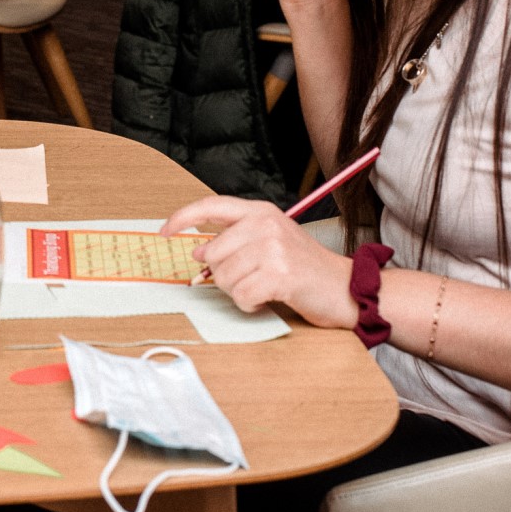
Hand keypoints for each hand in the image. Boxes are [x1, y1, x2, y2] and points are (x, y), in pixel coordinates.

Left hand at [162, 195, 356, 327]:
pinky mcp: (281, 275)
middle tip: (248, 280)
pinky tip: (265, 300)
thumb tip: (197, 250)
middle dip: (223, 275)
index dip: (183, 217)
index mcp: (261, 211)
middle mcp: (266, 224)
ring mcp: (274, 248)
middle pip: (212, 254)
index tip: (164, 231)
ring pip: (224, 278)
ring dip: (238, 292)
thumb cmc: (304, 268)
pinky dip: (249, 305)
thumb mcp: (270, 241)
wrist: (346, 287)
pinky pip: (242, 296)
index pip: (211, 206)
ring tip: (262, 288)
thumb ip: (235, 240)